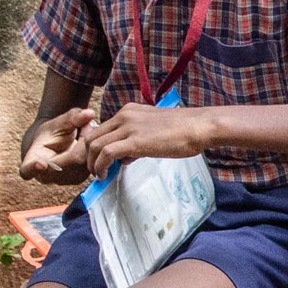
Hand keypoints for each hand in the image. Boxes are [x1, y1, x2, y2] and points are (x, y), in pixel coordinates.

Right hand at [19, 106, 96, 184]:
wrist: (56, 144)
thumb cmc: (51, 133)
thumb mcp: (57, 123)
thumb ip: (72, 117)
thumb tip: (89, 113)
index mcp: (32, 161)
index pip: (28, 169)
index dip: (33, 168)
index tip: (41, 163)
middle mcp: (46, 176)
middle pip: (72, 161)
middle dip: (83, 141)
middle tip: (85, 126)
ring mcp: (64, 180)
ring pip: (85, 164)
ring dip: (89, 146)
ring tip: (83, 134)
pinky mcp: (78, 180)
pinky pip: (92, 166)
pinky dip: (94, 152)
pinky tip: (88, 144)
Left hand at [87, 99, 213, 165]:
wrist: (198, 127)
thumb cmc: (183, 130)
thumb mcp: (154, 129)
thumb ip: (137, 139)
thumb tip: (126, 156)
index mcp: (128, 111)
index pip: (101, 129)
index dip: (96, 148)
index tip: (101, 162)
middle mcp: (124, 116)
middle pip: (92, 136)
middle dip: (89, 156)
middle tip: (96, 171)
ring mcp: (128, 127)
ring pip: (95, 145)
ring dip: (93, 164)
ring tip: (99, 175)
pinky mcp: (134, 141)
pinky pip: (107, 153)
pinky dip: (101, 166)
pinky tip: (106, 175)